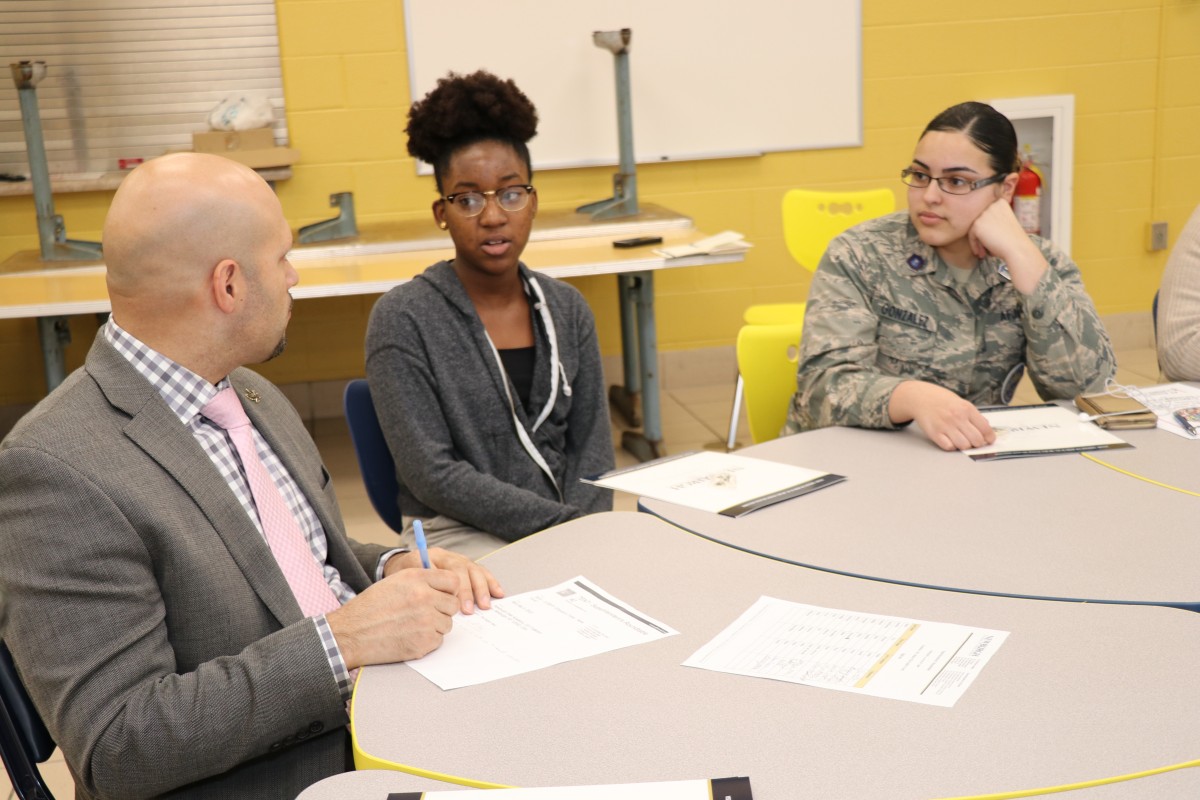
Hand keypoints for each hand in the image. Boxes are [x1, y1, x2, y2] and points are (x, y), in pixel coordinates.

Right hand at [326, 568, 460, 668]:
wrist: (350, 634)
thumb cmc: (370, 608)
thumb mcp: (395, 582)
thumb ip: (422, 581)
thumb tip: (446, 587)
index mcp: (417, 578)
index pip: (453, 581)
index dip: (449, 590)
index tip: (442, 596)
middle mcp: (424, 597)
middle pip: (453, 604)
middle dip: (442, 609)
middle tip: (424, 614)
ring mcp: (426, 621)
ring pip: (447, 624)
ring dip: (435, 626)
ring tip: (411, 625)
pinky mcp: (423, 642)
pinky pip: (438, 640)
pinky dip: (427, 641)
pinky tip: (408, 637)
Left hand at [385, 548, 503, 613]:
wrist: (405, 567)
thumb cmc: (405, 577)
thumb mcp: (405, 577)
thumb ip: (419, 584)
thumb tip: (433, 599)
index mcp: (434, 556)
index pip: (449, 569)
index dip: (456, 587)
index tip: (455, 603)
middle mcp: (450, 557)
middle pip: (465, 570)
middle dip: (469, 591)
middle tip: (469, 610)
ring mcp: (461, 562)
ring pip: (476, 571)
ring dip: (482, 589)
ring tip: (485, 606)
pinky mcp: (469, 569)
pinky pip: (483, 573)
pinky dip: (491, 583)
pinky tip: (498, 593)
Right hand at [889, 380, 994, 450]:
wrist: (921, 397)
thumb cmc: (942, 401)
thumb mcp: (962, 403)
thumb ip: (975, 416)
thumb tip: (987, 430)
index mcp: (967, 409)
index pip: (985, 429)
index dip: (989, 438)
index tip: (988, 440)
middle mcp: (957, 417)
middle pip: (976, 440)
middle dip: (977, 444)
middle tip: (974, 442)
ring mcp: (945, 426)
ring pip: (964, 445)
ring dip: (964, 446)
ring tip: (961, 440)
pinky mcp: (935, 433)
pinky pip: (949, 447)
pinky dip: (952, 446)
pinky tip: (950, 440)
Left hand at [966, 199, 1047, 294]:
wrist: (1017, 248)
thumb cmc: (1014, 239)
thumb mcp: (1005, 222)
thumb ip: (993, 220)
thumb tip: (981, 227)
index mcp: (1000, 203)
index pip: (987, 214)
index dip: (987, 228)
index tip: (990, 239)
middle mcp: (991, 205)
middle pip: (980, 221)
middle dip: (981, 236)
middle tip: (985, 248)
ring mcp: (984, 214)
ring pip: (974, 229)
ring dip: (978, 241)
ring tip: (983, 252)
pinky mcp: (977, 224)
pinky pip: (971, 236)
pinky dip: (975, 245)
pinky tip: (981, 253)